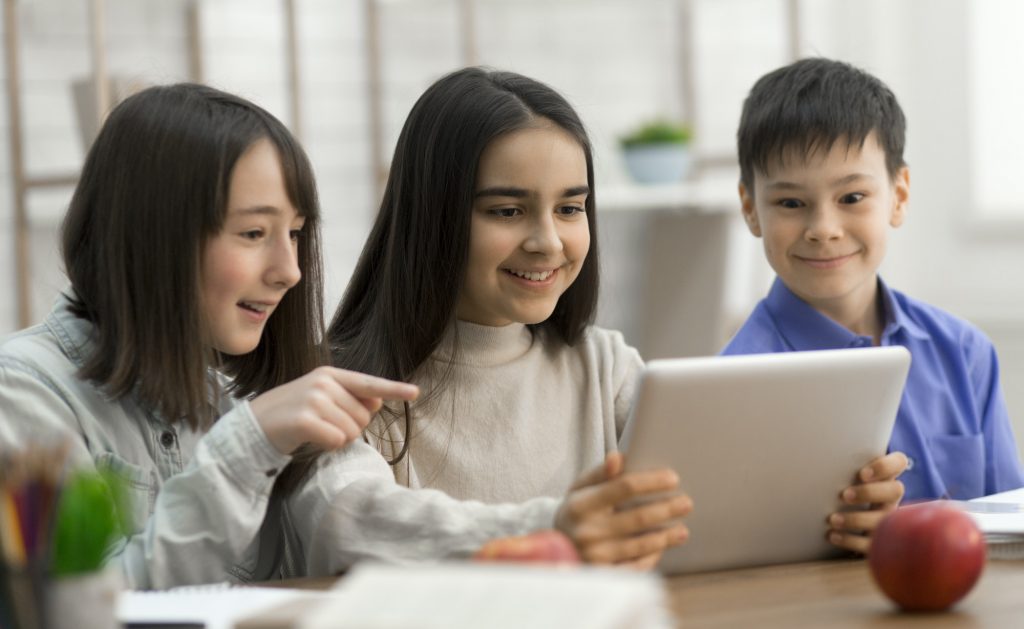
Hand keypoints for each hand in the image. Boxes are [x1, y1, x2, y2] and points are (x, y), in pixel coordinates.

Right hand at [250, 366, 418, 454]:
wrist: (254, 425)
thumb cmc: (292, 414)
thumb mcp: (321, 399)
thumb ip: (349, 398)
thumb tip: (377, 402)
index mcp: (330, 375)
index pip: (369, 383)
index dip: (394, 389)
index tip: (415, 392)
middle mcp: (323, 383)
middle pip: (364, 417)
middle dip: (349, 427)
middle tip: (322, 424)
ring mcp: (313, 400)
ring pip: (352, 431)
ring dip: (337, 438)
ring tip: (314, 431)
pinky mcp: (305, 420)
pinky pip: (337, 440)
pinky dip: (327, 445)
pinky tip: (310, 439)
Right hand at [554, 452, 691, 569]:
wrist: (556, 546)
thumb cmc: (577, 510)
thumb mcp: (581, 487)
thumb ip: (601, 472)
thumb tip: (618, 458)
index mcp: (581, 504)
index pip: (623, 487)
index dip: (651, 481)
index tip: (673, 477)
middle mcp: (587, 531)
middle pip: (638, 517)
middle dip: (666, 509)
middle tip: (686, 503)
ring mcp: (595, 556)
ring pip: (641, 544)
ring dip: (666, 537)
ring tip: (682, 529)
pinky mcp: (603, 574)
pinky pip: (636, 567)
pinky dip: (652, 556)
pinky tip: (662, 547)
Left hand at [827, 451, 907, 553]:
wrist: (838, 524)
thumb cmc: (838, 489)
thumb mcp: (841, 475)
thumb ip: (837, 464)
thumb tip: (809, 448)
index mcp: (884, 476)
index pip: (898, 462)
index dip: (885, 466)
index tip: (862, 473)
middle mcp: (891, 497)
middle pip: (895, 490)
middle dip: (869, 492)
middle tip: (844, 495)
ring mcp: (889, 519)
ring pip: (884, 519)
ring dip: (857, 519)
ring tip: (832, 519)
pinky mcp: (881, 542)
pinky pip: (872, 544)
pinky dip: (851, 541)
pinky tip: (832, 535)